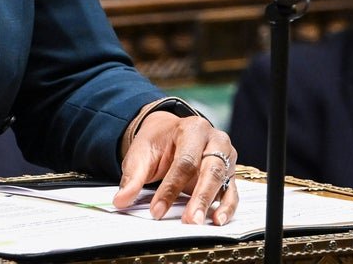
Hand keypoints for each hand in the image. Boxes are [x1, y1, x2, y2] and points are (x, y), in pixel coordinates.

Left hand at [112, 110, 238, 225]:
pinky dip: (227, 207)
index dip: (170, 188)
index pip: (184, 161)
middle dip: (199, 197)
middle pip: (210, 170)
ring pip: (222, 181)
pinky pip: (231, 192)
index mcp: (193, 129)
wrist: (169, 132)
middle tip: (190, 220)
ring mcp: (226, 156)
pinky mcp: (229, 174)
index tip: (156, 210)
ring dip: (213, 204)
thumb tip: (121, 200)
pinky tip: (217, 220)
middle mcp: (215, 140)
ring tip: (201, 222)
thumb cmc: (159, 141)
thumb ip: (133, 176)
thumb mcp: (142, 152)